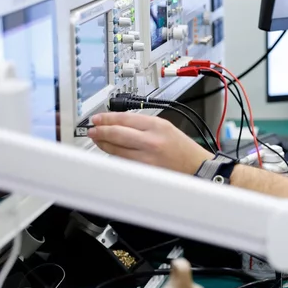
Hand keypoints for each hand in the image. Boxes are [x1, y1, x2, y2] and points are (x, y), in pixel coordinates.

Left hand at [87, 112, 210, 174]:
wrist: (195, 166)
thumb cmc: (182, 148)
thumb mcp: (166, 127)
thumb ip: (142, 124)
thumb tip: (118, 123)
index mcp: (157, 125)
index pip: (125, 119)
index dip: (107, 118)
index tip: (97, 118)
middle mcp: (151, 140)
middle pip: (116, 133)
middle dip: (100, 131)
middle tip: (92, 129)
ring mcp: (146, 156)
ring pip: (116, 149)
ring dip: (103, 144)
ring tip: (98, 140)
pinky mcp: (144, 169)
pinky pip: (123, 161)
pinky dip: (114, 155)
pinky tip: (110, 152)